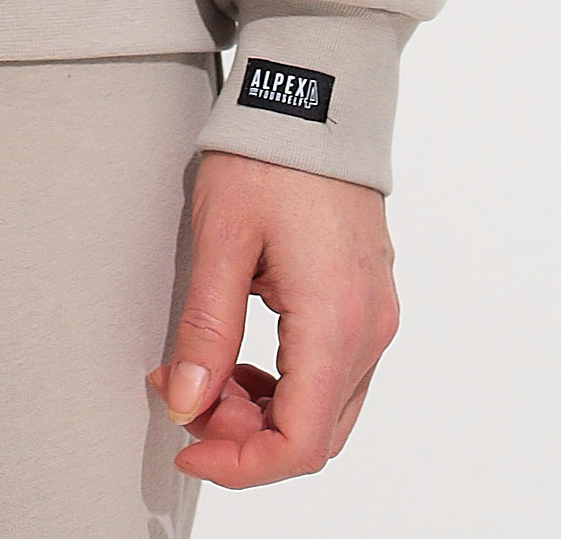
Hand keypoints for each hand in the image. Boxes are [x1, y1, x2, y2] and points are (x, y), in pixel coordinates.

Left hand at [148, 151, 399, 486]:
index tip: (187, 443)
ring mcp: (377, 316)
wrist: (312, 97)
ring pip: (328, 408)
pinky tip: (242, 354)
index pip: (300, 443)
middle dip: (244, 435)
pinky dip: (288, 382)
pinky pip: (337, 372)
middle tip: (183, 392)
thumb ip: (206, 330)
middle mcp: (370, 330)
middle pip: (317, 434)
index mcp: (336, 322)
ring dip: (264, 410)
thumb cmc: (267, 156)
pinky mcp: (370, 300)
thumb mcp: (220, 240)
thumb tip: (187, 403)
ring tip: (204, 369)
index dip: (240, 463)